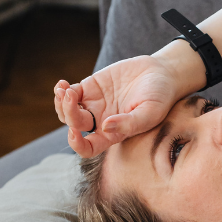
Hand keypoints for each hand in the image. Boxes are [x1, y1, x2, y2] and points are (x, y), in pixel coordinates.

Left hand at [53, 50, 199, 155]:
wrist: (161, 74)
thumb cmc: (160, 97)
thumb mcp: (150, 113)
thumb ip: (130, 123)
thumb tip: (105, 127)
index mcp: (114, 135)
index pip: (89, 148)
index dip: (78, 144)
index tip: (73, 132)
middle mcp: (102, 122)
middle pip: (75, 126)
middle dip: (68, 114)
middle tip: (71, 97)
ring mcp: (95, 105)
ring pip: (68, 112)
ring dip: (61, 104)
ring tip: (64, 90)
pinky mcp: (91, 87)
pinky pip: (70, 93)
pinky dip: (62, 91)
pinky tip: (63, 85)